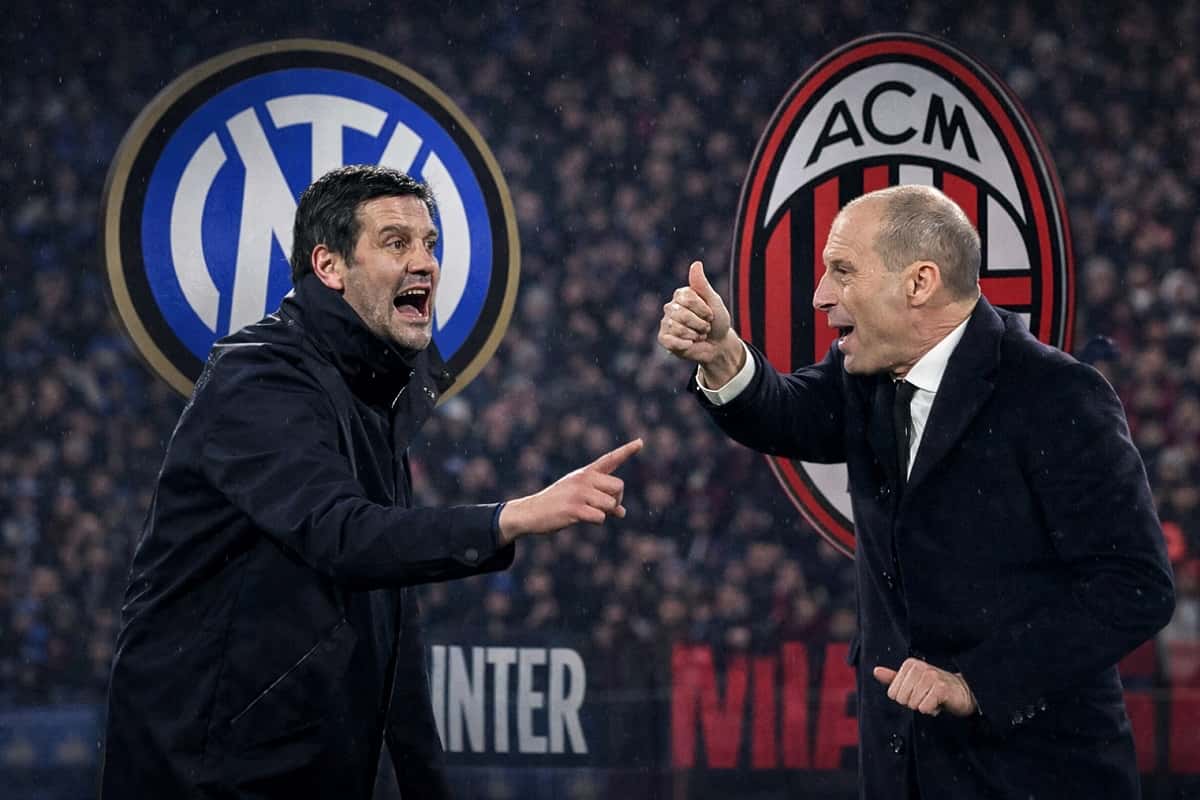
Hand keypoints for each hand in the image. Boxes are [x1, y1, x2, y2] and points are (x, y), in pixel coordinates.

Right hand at [497, 438, 642, 543]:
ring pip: (611, 504)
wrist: (531, 512)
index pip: (610, 459)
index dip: (627, 450)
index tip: (641, 442)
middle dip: (616, 500)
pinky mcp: (574, 508)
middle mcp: (584, 478)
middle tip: (605, 507)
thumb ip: (602, 501)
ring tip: (588, 512)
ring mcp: (579, 493)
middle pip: (618, 486)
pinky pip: (600, 517)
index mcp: (586, 472)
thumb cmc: (558, 504)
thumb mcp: (579, 496)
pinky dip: (596, 521)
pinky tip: (581, 519)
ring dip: (604, 513)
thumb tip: (623, 513)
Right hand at [657, 261, 743, 385]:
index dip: (703, 310)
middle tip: (705, 327)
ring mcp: (666, 323)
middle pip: (682, 314)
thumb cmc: (717, 321)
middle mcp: (670, 307)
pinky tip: (690, 344)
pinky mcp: (664, 339)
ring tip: (699, 335)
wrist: (718, 345)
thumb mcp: (714, 301)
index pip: (688, 298)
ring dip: (695, 335)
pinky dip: (685, 344)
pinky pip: (670, 341)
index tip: (710, 314)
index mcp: (681, 295)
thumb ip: (702, 284)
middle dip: (700, 324)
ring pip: (677, 328)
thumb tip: (696, 264)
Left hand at [873, 658, 977, 716]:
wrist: (965, 692)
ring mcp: (931, 676)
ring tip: (934, 700)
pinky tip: (939, 704)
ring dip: (924, 707)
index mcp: (910, 665)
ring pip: (913, 704)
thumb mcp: (913, 682)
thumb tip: (876, 671)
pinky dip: (931, 710)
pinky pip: (924, 707)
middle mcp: (919, 667)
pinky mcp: (941, 688)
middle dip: (914, 703)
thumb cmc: (936, 688)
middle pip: (901, 699)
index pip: (892, 693)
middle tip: (927, 697)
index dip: (905, 698)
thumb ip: (893, 678)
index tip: (918, 693)